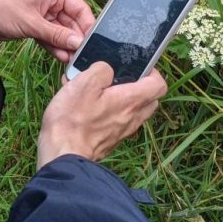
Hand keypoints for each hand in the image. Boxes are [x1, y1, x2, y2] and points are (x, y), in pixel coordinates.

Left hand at [0, 0, 94, 61]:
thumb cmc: (3, 9)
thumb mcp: (32, 23)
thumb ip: (56, 34)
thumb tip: (78, 42)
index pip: (80, 8)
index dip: (88, 24)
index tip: (93, 41)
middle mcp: (52, 4)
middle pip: (73, 23)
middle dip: (77, 39)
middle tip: (82, 55)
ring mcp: (45, 17)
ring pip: (62, 33)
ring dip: (67, 46)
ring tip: (73, 61)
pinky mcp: (37, 29)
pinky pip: (51, 39)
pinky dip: (56, 48)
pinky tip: (62, 58)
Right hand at [37, 63, 167, 168]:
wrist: (63, 155)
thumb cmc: (73, 120)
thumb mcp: (84, 83)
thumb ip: (101, 70)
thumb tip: (107, 69)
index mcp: (130, 101)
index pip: (159, 84)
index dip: (151, 71)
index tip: (136, 66)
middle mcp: (132, 117)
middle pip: (149, 99)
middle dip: (138, 85)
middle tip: (118, 78)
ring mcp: (122, 131)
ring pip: (133, 110)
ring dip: (122, 99)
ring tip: (98, 91)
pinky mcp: (111, 139)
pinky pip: (119, 121)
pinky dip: (110, 112)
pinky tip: (89, 107)